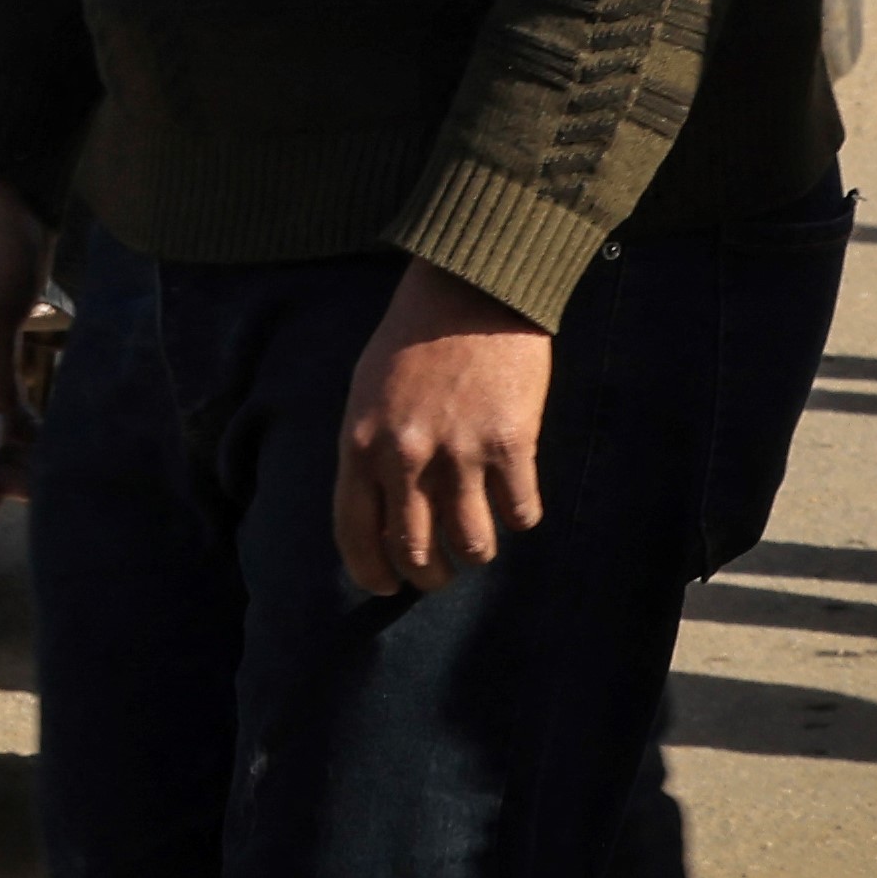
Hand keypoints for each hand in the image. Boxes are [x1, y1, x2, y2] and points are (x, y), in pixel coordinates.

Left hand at [335, 261, 550, 595]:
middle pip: (415, 551)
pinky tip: (517, 500)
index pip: (355, 532)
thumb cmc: (412, 340)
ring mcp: (459, 453)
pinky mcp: (511, 445)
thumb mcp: (366, 394)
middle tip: (441, 573)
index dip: (371, 571)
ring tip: (480, 540)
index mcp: (360, 443)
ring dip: (478, 551)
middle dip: (429, 575)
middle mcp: (405, 457)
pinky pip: (521, 513)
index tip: (386, 586)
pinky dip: (521, 516)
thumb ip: (370, 452)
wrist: (470, 291)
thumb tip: (382, 515)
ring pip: (474, 544)